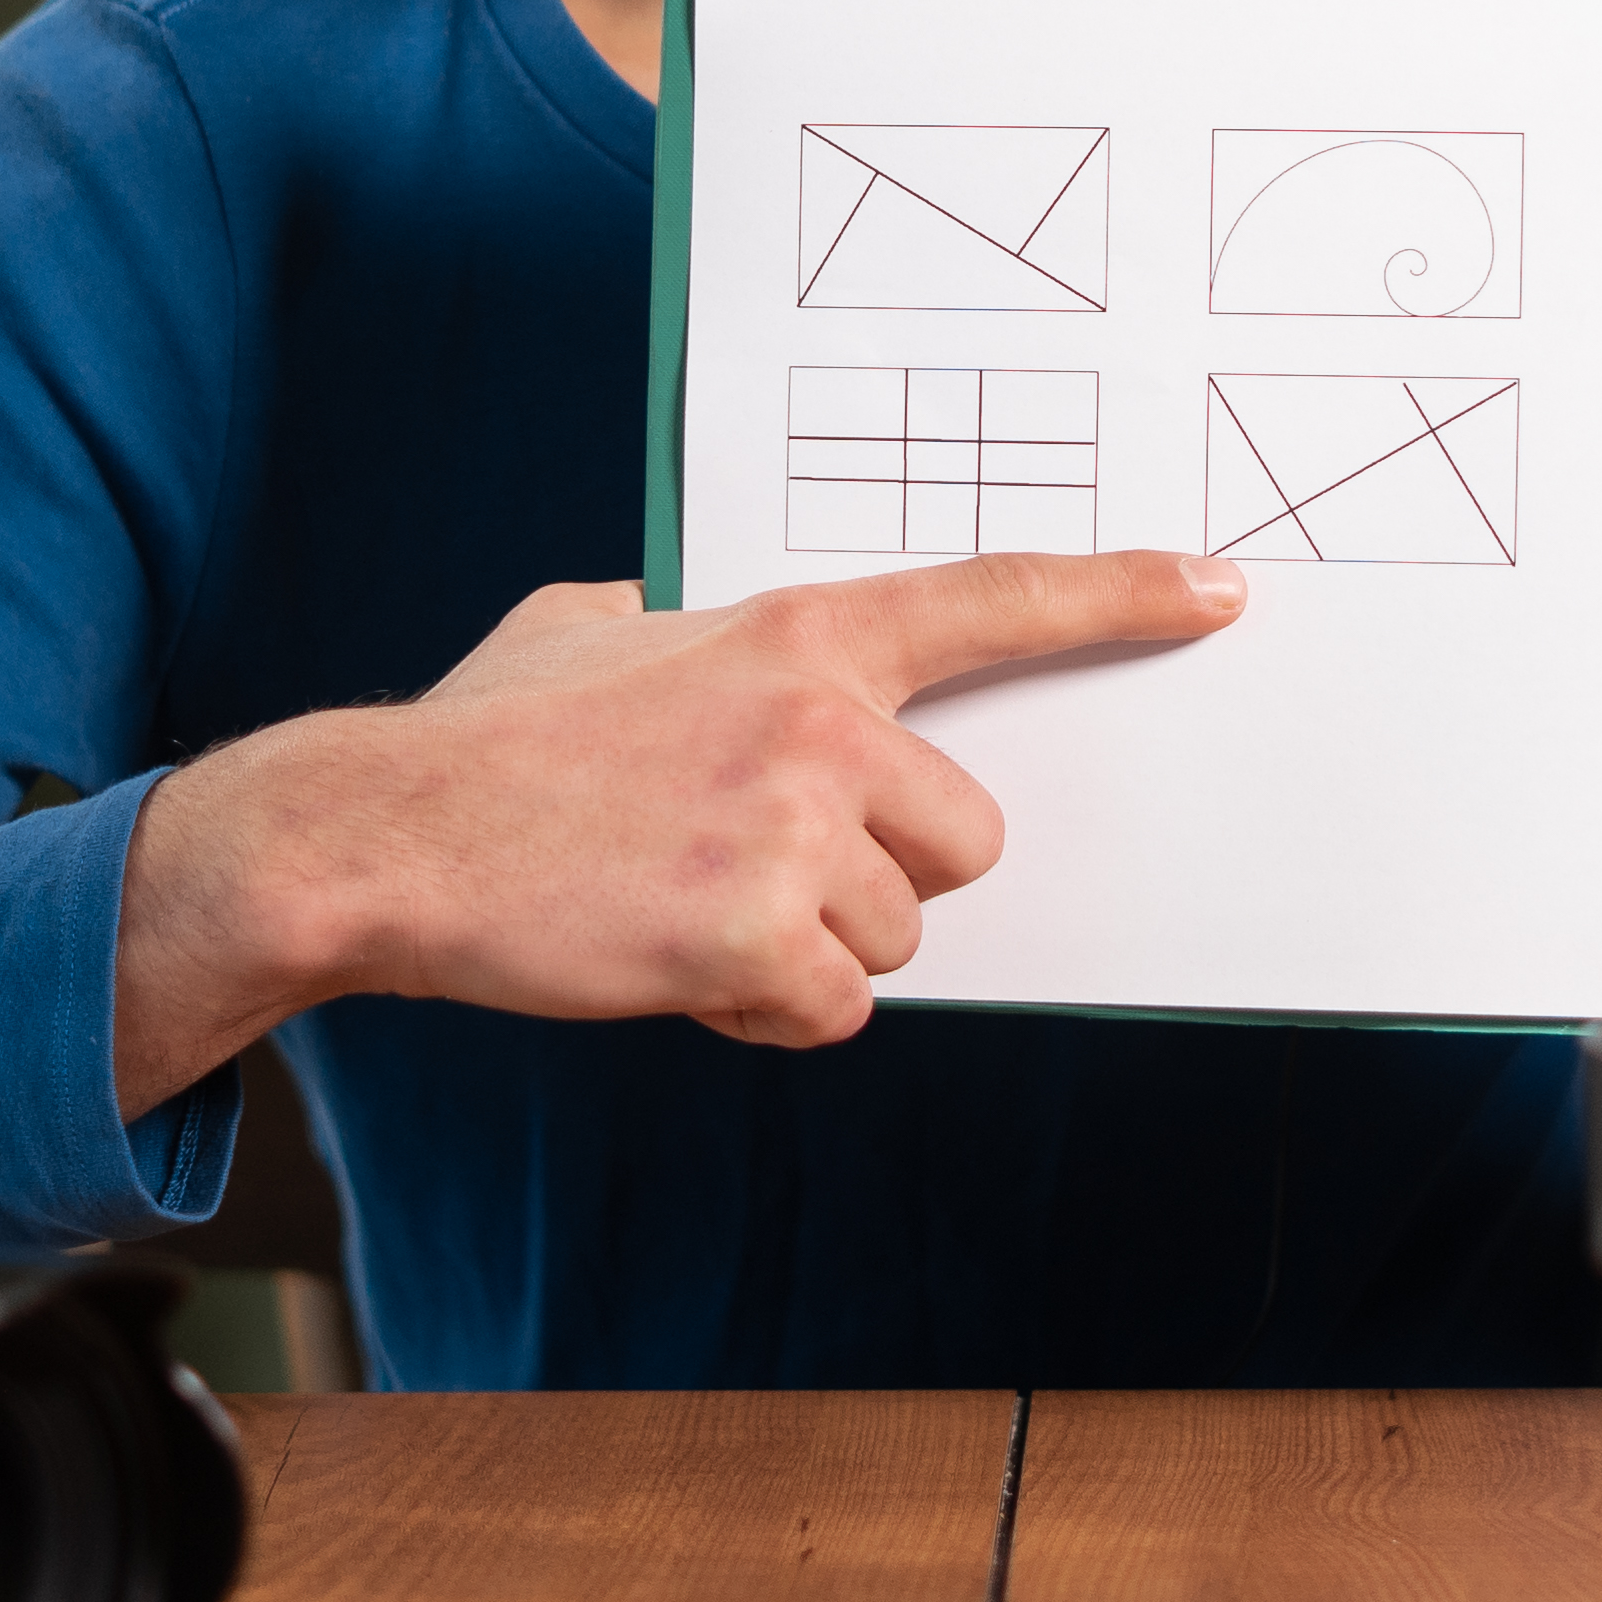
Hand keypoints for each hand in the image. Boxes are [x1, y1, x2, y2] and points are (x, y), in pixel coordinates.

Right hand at [109, 549, 1249, 1114]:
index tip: (1218, 589)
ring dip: (807, 949)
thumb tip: (704, 640)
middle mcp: (821, 720)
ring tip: (680, 908)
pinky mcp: (760, 932)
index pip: (996, 598)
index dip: (1120, 594)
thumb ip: (695, 629)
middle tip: (751, 866)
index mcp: (798, 632)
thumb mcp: (597, 623)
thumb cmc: (482, 737)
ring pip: (896, 935)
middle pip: (965, 838)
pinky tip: (669, 964)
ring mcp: (795, 826)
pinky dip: (763, 1012)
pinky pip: (832, 1007)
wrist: (383, 832)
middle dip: (880, 875)